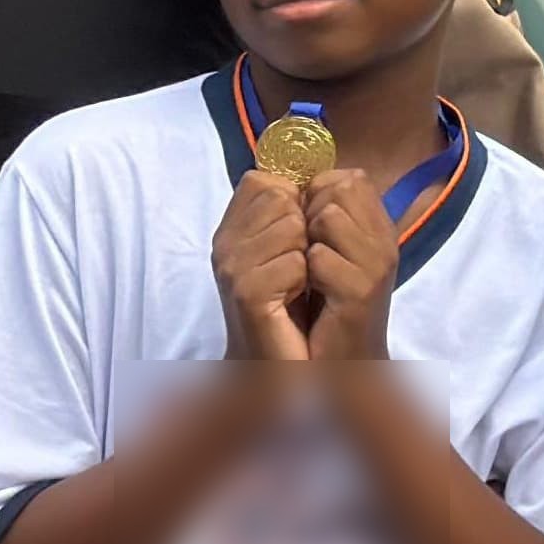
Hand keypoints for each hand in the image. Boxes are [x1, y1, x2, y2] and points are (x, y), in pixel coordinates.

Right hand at [212, 176, 311, 361]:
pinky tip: (294, 301)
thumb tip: (319, 175)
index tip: (298, 238)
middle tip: (298, 268)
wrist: (275, 367)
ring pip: (292, 226)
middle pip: (282, 199)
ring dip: (307, 256)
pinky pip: (296, 262)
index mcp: (231, 229)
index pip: (263, 180)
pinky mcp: (247, 292)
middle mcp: (224, 243)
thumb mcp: (286, 253)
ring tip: (297, 285)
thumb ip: (288, 214)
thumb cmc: (290, 309)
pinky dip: (306, 282)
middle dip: (304, 229)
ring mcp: (231, 267)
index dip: (293, 201)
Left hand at [301, 170, 396, 360]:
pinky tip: (310, 294)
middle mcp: (385, 239)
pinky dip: (303, 273)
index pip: (348, 177)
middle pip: (337, 188)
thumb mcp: (332, 252)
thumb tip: (294, 179)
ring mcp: (377, 263)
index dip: (316, 195)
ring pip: (326, 215)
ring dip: (305, 242)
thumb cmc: (328, 305)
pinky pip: (317, 257)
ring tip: (309, 273)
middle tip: (308, 253)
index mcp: (380, 226)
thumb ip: (323, 215)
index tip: (308, 230)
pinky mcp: (361, 290)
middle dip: (309, 213)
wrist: (346, 365)